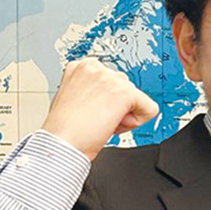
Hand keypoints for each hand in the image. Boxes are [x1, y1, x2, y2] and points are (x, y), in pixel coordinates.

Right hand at [41, 58, 158, 160]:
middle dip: (116, 108)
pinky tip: (115, 125)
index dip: (104, 103)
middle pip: (125, 88)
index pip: (111, 82)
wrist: (61, 143)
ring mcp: (111, 78)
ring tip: (100, 123)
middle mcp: (96, 67)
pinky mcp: (124, 92)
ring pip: (137, 99)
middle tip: (95, 120)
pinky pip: (150, 109)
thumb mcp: (74, 98)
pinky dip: (137, 123)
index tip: (90, 112)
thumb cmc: (63, 129)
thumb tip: (108, 97)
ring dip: (124, 115)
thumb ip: (92, 91)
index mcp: (81, 67)